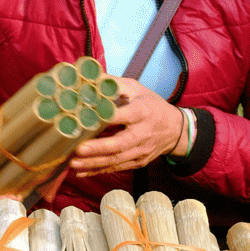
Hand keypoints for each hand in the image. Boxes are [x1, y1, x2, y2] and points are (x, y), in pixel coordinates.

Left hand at [68, 78, 187, 175]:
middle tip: (77, 150)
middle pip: (119, 144)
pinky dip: (98, 171)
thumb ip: (115, 84)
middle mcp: (142, 134)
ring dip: (93, 163)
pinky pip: (117, 168)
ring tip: (73, 164)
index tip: (87, 120)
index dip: (107, 119)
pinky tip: (81, 172)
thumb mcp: (137, 89)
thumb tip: (91, 78)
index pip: (124, 116)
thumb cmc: (152, 106)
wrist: (176, 130)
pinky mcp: (138, 162)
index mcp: (142, 112)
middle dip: (97, 148)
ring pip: (116, 160)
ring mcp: (140, 151)